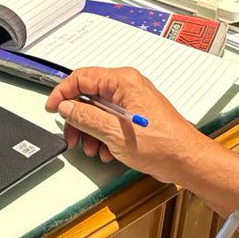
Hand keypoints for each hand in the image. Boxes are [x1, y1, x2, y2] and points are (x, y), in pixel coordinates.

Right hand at [44, 67, 212, 183]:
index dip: (62, 93)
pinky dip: (103, 135)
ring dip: (89, 130)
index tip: (52, 108)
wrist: (186, 160)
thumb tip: (66, 107)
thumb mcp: (112, 132)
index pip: (81, 77)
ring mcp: (133, 101)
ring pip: (98, 110)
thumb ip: (84, 116)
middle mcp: (128, 87)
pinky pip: (110, 120)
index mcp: (123, 81)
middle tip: (71, 136)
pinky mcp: (136, 116)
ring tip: (91, 148)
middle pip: (88, 95)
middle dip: (76, 118)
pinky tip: (106, 150)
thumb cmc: (162, 144)